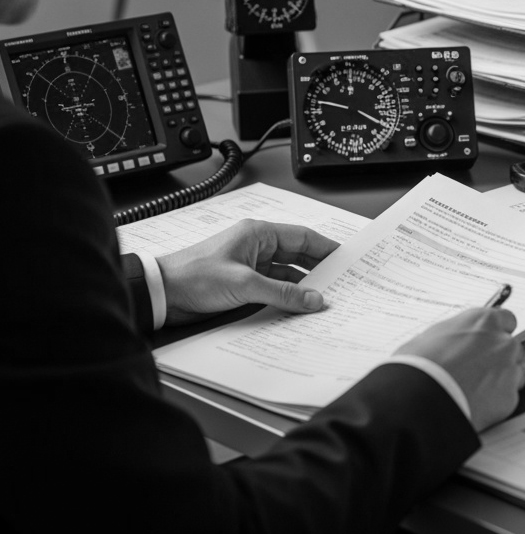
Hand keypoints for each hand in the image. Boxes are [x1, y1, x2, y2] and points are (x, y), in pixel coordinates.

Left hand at [156, 219, 338, 325]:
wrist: (161, 294)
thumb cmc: (193, 277)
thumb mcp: (244, 284)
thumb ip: (283, 293)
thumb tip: (314, 299)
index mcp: (258, 234)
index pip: (303, 237)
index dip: (327, 248)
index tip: (347, 259)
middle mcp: (257, 246)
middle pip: (298, 255)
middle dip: (319, 269)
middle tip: (342, 282)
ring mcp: (251, 265)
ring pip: (288, 274)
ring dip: (303, 286)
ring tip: (325, 298)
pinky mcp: (244, 283)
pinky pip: (275, 287)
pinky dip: (288, 296)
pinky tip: (300, 306)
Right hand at [397, 308, 524, 430]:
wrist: (420, 399)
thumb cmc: (419, 365)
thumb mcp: (433, 336)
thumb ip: (457, 335)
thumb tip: (457, 340)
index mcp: (485, 321)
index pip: (506, 320)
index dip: (495, 333)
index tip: (488, 343)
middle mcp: (503, 342)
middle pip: (511, 349)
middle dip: (498, 359)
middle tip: (476, 372)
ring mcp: (510, 370)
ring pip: (514, 375)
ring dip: (499, 381)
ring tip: (472, 391)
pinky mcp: (509, 398)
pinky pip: (507, 399)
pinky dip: (495, 404)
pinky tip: (474, 405)